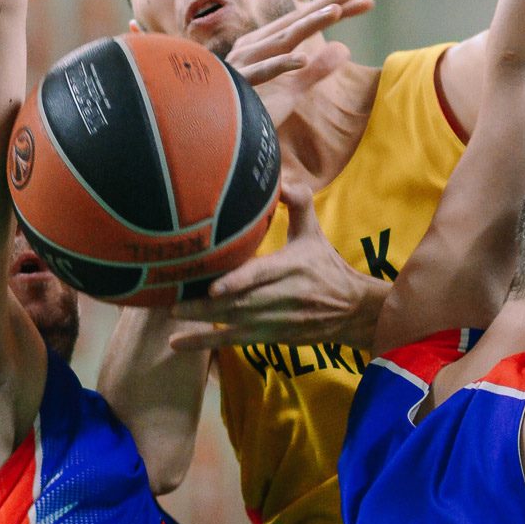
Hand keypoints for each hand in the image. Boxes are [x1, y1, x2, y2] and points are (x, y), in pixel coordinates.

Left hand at [169, 178, 384, 351]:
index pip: (263, 275)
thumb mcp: (314, 232)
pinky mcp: (270, 337)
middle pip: (242, 303)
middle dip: (207, 304)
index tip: (213, 286)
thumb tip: (281, 180)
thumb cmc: (326, 266)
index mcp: (292, 267)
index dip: (238, 282)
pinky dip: (205, 343)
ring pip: (235, 323)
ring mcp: (275, 320)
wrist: (352, 311)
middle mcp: (283, 297)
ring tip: (172, 313)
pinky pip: (234, 341)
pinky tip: (177, 343)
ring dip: (202, 321)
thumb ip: (299, 203)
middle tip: (174, 300)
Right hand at [224, 0, 373, 99]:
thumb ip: (316, 71)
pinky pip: (263, 72)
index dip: (334, 9)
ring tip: (337, 11)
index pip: (306, 23)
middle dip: (328, 3)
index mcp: (267, 45)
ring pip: (283, 40)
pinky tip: (302, 59)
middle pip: (298, 21)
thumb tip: (344, 49)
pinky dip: (281, 64)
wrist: (212, 134)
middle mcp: (256, 47)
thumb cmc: (249, 110)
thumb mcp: (293, 91)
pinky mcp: (241, 85)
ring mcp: (247, 63)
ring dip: (309, 24)